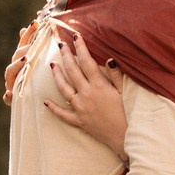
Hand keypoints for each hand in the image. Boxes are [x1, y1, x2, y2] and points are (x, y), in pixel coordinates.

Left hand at [43, 25, 128, 155]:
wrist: (126, 138)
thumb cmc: (129, 114)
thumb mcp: (125, 92)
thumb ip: (116, 75)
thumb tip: (109, 58)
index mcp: (99, 86)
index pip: (87, 62)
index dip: (80, 48)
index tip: (76, 36)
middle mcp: (87, 95)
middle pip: (72, 71)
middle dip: (66, 56)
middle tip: (60, 44)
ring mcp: (81, 108)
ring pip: (64, 89)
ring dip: (57, 76)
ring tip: (51, 65)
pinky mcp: (79, 121)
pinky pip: (63, 114)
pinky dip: (53, 108)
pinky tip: (45, 102)